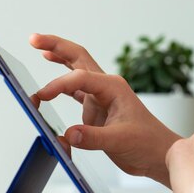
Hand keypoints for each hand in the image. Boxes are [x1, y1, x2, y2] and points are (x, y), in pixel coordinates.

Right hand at [29, 33, 181, 186]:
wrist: (159, 153)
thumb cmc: (147, 143)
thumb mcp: (119, 141)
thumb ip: (93, 138)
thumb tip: (67, 134)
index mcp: (114, 87)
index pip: (80, 78)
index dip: (58, 85)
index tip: (41, 97)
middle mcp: (107, 87)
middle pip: (78, 58)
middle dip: (56, 46)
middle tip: (34, 39)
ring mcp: (102, 96)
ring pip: (76, 71)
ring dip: (59, 59)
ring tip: (39, 48)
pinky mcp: (98, 108)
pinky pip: (76, 91)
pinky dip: (62, 86)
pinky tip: (52, 85)